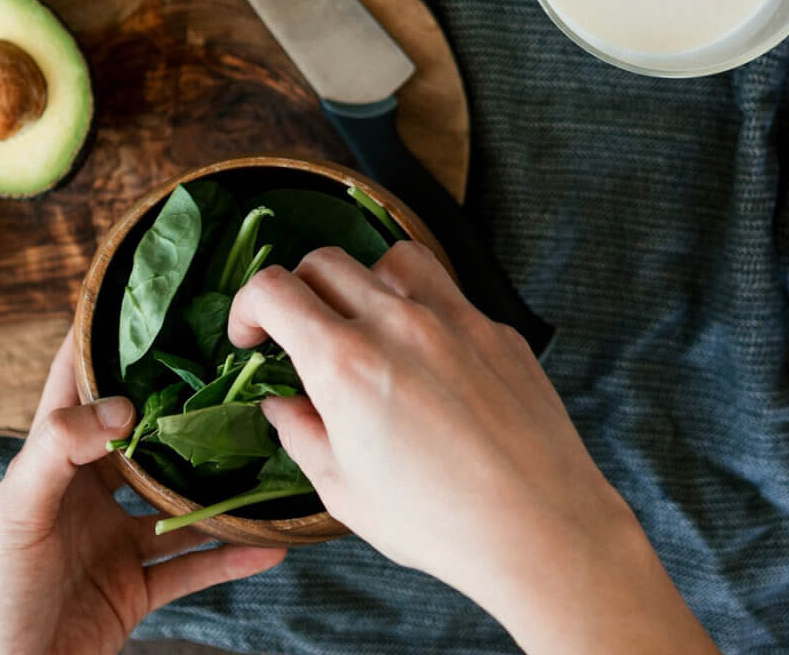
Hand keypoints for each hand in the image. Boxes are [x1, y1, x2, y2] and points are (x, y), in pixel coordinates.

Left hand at [0, 330, 284, 654]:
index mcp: (51, 461)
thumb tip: (121, 405)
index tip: (155, 301)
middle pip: (146, 439)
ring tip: (269, 458)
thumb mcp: (16, 512)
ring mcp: (113, 542)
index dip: (109, 341)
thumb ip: (59, 451)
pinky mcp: (132, 590)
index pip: (78, 383)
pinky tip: (269, 543)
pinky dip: (230, 556)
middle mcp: (87, 494)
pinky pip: (191, 568)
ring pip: (179, 504)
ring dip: (220, 487)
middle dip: (187, 411)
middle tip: (239, 375)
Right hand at [231, 242, 717, 654]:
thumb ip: (300, 432)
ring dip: (364, 281)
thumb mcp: (343, 490)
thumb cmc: (439, 522)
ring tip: (366, 327)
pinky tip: (426, 360)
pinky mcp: (497, 330)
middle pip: (324, 261)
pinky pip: (448, 294)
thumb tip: (280, 402)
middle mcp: (398, 323)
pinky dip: (421, 311)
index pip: (274, 288)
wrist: (540, 529)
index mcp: (346, 362)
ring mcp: (454, 319)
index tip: (250, 336)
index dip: (247, 306)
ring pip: (391, 258)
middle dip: (297, 291)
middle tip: (298, 333)